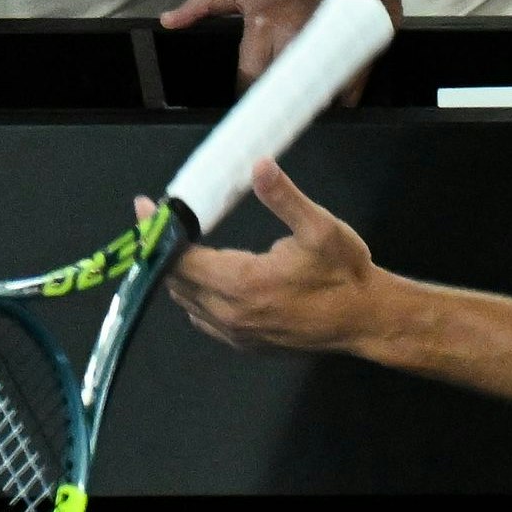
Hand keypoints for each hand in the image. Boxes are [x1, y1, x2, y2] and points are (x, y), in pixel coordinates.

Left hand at [160, 0, 400, 100]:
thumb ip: (202, 5)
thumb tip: (168, 21)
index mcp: (263, 27)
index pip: (247, 79)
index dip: (244, 93)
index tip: (245, 103)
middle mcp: (292, 41)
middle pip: (276, 92)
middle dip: (271, 102)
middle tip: (269, 108)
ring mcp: (326, 52)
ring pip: (309, 98)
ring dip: (302, 105)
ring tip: (296, 106)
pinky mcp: (353, 60)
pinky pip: (341, 96)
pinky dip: (334, 102)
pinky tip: (326, 99)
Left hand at [160, 161, 394, 356]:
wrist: (367, 320)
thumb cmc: (345, 273)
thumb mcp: (320, 228)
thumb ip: (284, 198)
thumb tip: (259, 166)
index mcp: (244, 284)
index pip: (182, 259)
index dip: (158, 234)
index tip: (145, 208)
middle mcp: (232, 314)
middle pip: (177, 283)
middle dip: (162, 251)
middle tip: (158, 221)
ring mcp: (238, 334)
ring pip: (188, 304)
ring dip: (178, 275)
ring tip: (177, 244)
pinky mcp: (246, 345)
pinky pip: (205, 320)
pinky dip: (195, 297)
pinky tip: (204, 278)